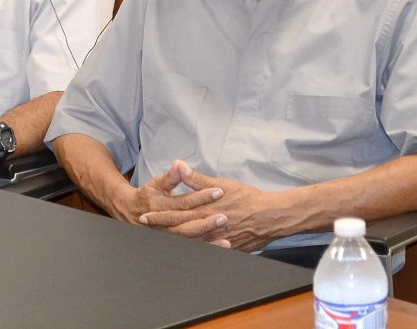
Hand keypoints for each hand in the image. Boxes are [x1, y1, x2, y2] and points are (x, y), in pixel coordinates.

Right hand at [108, 160, 229, 246]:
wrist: (130, 212)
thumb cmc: (146, 196)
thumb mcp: (156, 184)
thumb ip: (171, 177)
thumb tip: (180, 164)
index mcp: (159, 206)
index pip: (184, 202)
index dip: (201, 196)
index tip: (219, 191)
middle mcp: (162, 224)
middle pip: (186, 224)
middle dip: (206, 223)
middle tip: (224, 217)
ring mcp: (166, 236)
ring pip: (188, 240)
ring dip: (207, 241)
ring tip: (226, 240)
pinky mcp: (171, 243)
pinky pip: (190, 248)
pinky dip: (205, 249)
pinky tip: (220, 248)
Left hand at [142, 164, 279, 251]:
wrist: (272, 216)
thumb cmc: (248, 198)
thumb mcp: (222, 184)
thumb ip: (198, 180)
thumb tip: (180, 166)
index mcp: (205, 211)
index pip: (176, 214)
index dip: (159, 216)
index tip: (144, 217)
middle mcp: (208, 227)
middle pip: (179, 230)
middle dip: (161, 229)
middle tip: (145, 228)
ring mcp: (216, 241)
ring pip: (191, 242)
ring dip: (175, 240)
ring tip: (159, 239)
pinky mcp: (227, 249)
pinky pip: (207, 251)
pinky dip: (196, 251)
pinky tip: (187, 250)